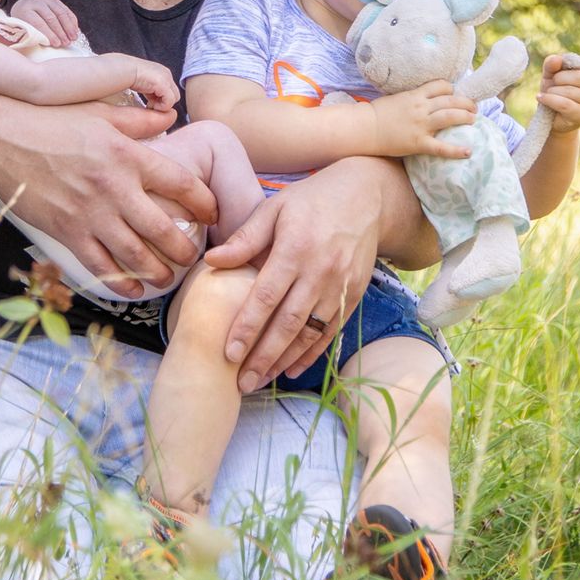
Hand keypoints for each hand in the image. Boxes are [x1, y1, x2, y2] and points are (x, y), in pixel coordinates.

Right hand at [0, 103, 216, 295]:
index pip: (181, 184)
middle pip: (165, 230)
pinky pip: (102, 267)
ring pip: (137, 255)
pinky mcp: (68, 233)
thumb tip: (169, 116)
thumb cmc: (50, 121)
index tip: (214, 213)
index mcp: (128, 155)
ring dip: (160, 272)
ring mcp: (91, 215)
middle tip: (196, 256)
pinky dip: (123, 282)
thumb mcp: (99, 111)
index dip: (205, 202)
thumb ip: (137, 119)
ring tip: (171, 277)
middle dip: (186, 249)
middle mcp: (115, 189)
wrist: (1, 140)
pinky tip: (136, 289)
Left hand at [10, 0, 80, 47]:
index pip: (38, 23)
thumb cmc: (22, 25)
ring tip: (73, 39)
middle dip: (60, 32)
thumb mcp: (22, 30)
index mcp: (24, 10)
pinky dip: (72, 21)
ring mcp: (46, 0)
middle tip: (66, 43)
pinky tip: (75, 31)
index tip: (56, 45)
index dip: (49, 35)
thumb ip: (32, 37)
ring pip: (61, 13)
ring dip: (69, 27)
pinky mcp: (55, 1)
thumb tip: (47, 48)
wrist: (22, 8)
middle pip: (51, 18)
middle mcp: (35, 2)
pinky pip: (66, 10)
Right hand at [111, 56, 179, 111]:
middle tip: (149, 105)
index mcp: (162, 73)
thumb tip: (154, 103)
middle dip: (163, 102)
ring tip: (149, 105)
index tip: (149, 103)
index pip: (169, 90)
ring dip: (162, 105)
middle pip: (174, 95)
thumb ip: (151, 91)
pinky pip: (169, 101)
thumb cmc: (129, 77)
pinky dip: (161, 107)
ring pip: (174, 99)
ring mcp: (166, 79)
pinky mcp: (164, 85)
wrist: (124, 70)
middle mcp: (167, 74)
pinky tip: (149, 104)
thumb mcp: (144, 84)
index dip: (161, 99)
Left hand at [206, 158, 385, 390]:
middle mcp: (320, 272)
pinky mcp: (354, 295)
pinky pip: (331, 330)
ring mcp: (341, 286)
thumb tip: (211, 262)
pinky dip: (312, 353)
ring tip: (262, 380)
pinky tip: (292, 368)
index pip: (266, 297)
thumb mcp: (275, 208)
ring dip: (285, 360)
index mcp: (295, 250)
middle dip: (264, 356)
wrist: (368, 197)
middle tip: (242, 383)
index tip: (229, 354)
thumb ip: (245, 239)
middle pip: (288, 323)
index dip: (247, 328)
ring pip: (310, 332)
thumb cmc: (311, 200)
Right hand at [369, 81, 475, 159]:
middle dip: (466, 103)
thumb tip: (423, 99)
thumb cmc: (377, 113)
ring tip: (474, 120)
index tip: (455, 96)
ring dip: (465, 117)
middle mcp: (421, 107)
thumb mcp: (397, 98)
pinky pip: (441, 147)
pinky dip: (456, 150)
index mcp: (415, 95)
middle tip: (474, 108)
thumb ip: (412, 98)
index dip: (452, 90)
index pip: (441, 86)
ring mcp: (421, 125)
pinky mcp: (418, 142)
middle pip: (451, 101)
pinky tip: (468, 152)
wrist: (365, 128)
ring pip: (450, 117)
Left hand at [537, 52, 579, 130]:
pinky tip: (541, 97)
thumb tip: (556, 60)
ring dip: (553, 90)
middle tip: (553, 82)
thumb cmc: (555, 90)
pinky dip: (549, 99)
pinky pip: (564, 104)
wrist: (550, 116)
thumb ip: (552, 64)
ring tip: (548, 93)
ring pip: (570, 92)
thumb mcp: (551, 74)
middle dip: (560, 78)